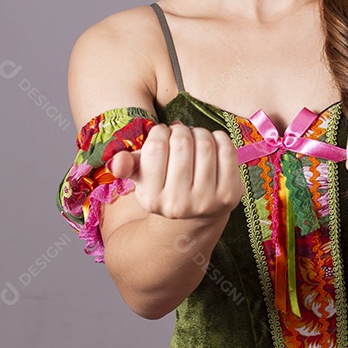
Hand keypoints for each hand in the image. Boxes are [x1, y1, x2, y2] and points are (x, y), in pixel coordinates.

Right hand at [107, 123, 243, 220]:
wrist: (194, 216)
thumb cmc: (165, 186)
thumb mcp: (142, 177)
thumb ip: (127, 166)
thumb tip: (117, 161)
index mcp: (152, 198)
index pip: (156, 147)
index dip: (160, 132)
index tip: (162, 134)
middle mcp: (179, 204)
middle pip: (182, 143)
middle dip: (181, 131)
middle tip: (180, 134)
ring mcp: (207, 201)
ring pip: (205, 144)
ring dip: (200, 132)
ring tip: (195, 138)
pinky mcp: (231, 195)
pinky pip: (227, 151)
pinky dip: (220, 138)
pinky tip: (212, 143)